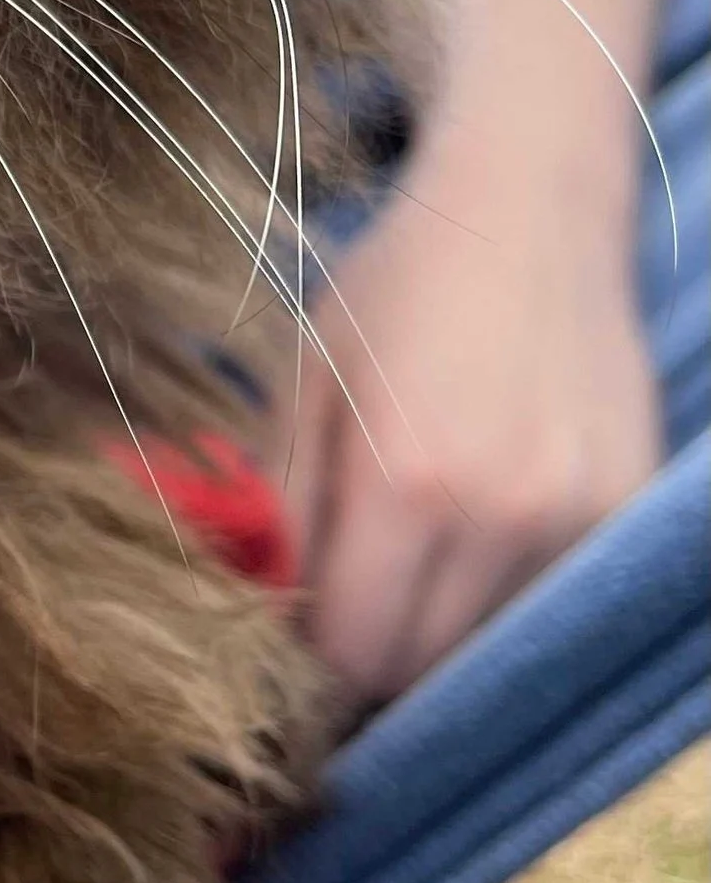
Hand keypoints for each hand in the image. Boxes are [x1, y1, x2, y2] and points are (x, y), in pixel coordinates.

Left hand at [276, 137, 659, 705]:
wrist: (527, 215)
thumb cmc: (395, 290)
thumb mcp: (305, 378)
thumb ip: (277, 501)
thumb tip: (256, 602)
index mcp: (406, 478)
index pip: (354, 648)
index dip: (312, 652)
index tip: (292, 622)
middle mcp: (505, 513)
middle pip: (424, 666)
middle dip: (371, 647)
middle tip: (343, 593)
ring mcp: (578, 519)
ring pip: (492, 645)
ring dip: (440, 626)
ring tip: (408, 552)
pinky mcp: (625, 511)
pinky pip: (551, 601)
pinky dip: (504, 591)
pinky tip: (474, 524)